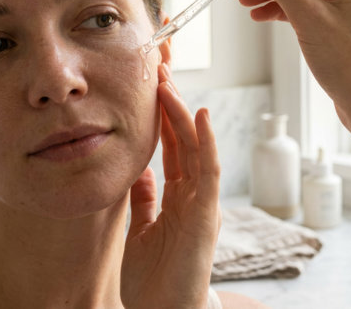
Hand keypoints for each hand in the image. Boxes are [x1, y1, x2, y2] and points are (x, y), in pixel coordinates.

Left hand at [121, 63, 220, 308]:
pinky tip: (199, 116)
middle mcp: (194, 192)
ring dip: (182, 114)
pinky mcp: (207, 212)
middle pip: (183, 139)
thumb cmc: (155, 277)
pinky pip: (208, 170)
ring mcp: (202, 200)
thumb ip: (146, 197)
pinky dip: (205, 142)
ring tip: (168, 84)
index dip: (163, 118)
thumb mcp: (142, 228)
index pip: (172, 147)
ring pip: (194, 147)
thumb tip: (142, 169)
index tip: (153, 90)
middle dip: (171, 105)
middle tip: (160, 73)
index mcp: (179, 195)